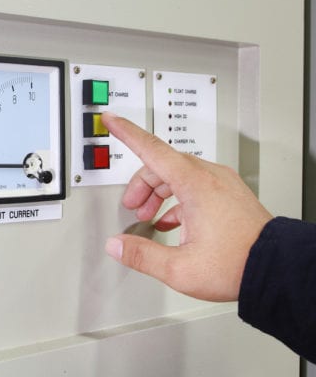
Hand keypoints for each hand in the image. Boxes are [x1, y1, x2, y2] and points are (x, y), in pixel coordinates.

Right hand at [101, 113, 272, 300]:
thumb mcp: (179, 268)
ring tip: (149, 215)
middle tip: (131, 205)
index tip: (112, 120)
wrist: (278, 269)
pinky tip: (173, 222)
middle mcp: (211, 177)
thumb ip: (142, 255)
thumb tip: (117, 245)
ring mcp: (223, 183)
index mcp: (196, 185)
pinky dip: (178, 198)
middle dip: (141, 184)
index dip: (127, 133)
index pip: (152, 149)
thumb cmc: (238, 264)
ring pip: (179, 174)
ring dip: (158, 191)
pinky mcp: (230, 194)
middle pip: (163, 164)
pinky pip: (196, 185)